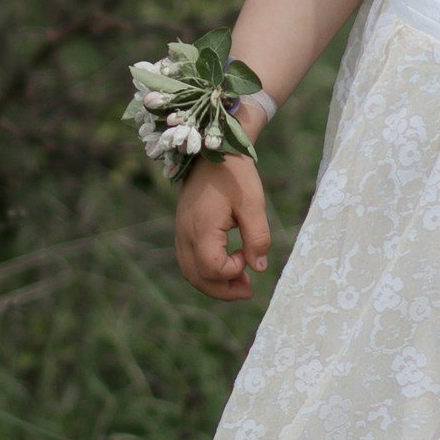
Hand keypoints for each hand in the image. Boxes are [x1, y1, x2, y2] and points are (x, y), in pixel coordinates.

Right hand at [175, 149, 268, 299]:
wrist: (213, 149)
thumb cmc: (234, 174)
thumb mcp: (253, 203)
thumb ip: (257, 237)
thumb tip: (258, 268)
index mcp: (201, 229)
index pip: (212, 269)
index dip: (233, 270)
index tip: (249, 253)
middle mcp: (185, 234)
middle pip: (197, 277)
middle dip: (223, 290)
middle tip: (248, 290)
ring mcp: (181, 232)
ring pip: (191, 272)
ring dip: (214, 283)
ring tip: (239, 283)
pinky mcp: (183, 229)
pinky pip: (189, 260)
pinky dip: (206, 271)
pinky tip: (226, 266)